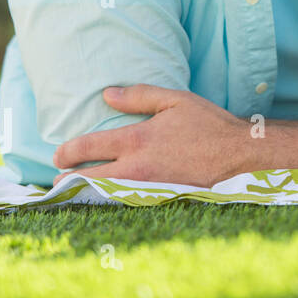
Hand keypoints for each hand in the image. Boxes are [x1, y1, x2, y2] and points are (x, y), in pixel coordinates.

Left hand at [52, 85, 249, 187]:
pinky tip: (105, 196)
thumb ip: (140, 96)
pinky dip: (108, 200)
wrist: (239, 156)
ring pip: (102, 195)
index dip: (67, 151)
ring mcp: (146, 188)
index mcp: (137, 140)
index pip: (88, 147)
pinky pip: (123, 203)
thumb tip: (108, 94)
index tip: (58, 154)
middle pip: (87, 179)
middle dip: (67, 179)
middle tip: (58, 176)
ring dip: (84, 192)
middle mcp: (136, 168)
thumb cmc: (209, 124)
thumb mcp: (176, 101)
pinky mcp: (157, 200)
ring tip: (74, 188)